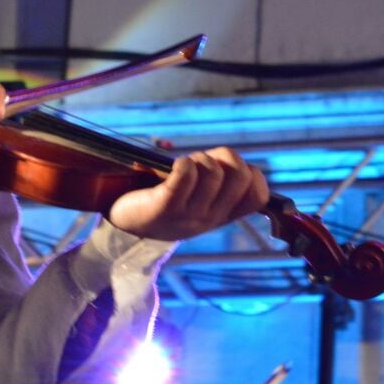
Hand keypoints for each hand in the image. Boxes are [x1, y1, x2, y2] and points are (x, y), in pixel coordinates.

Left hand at [106, 147, 269, 240]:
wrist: (124, 226)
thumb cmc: (165, 202)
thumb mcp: (200, 200)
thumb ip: (220, 184)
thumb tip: (234, 160)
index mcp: (222, 216)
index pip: (259, 195)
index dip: (251, 173)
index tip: (226, 171)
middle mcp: (209, 218)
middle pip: (240, 175)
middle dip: (224, 157)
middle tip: (202, 164)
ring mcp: (188, 215)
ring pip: (212, 171)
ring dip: (197, 158)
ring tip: (182, 167)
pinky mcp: (164, 207)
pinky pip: (186, 175)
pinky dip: (182, 163)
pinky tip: (173, 168)